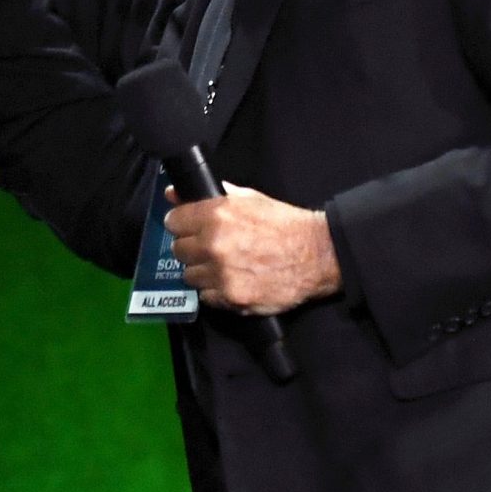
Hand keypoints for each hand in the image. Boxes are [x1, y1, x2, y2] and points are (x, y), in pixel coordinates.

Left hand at [166, 183, 341, 316]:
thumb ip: (211, 196)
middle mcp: (215, 244)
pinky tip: (233, 281)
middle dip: (192, 248)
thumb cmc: (285, 225)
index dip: (182, 224)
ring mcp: (222, 273)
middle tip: (211, 248)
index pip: (173, 221)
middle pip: (179, 250)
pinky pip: (206, 296)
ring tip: (224, 266)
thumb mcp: (250, 199)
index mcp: (217, 214)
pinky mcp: (232, 298)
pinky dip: (216, 291)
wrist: (317, 255)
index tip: (189, 228)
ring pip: (190, 275)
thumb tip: (174, 193)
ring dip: (203, 271)